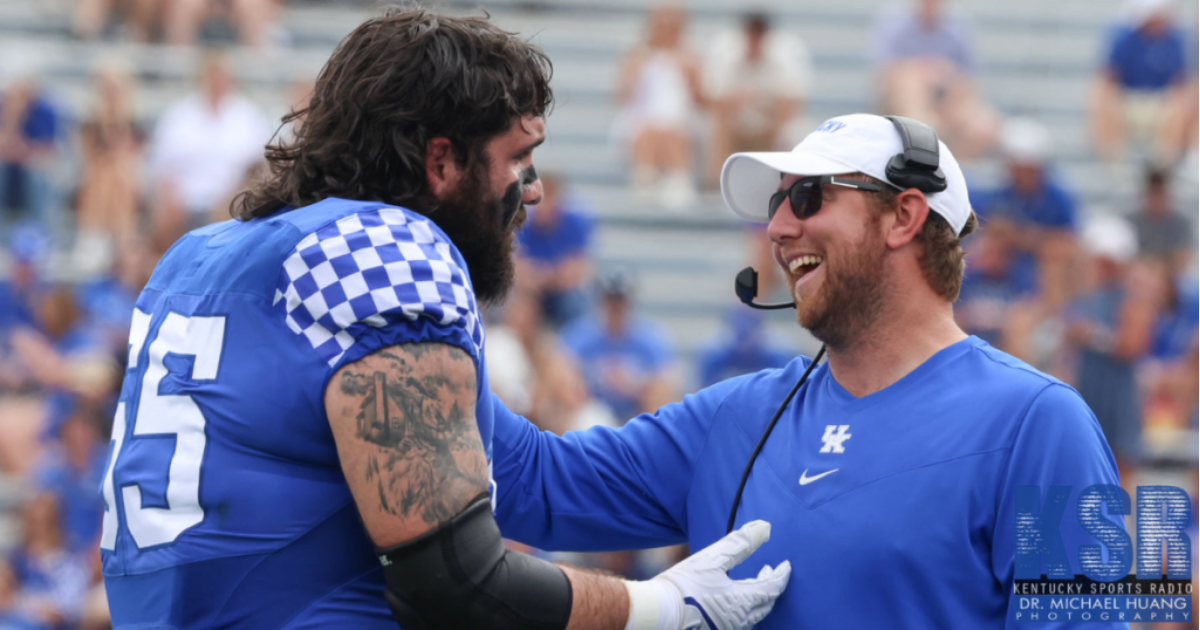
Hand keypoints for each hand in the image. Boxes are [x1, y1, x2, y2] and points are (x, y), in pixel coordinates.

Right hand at [624, 520, 790, 629]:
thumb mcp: (712, 559)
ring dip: (757, 598)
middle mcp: (741, 621)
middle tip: (768, 571)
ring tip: (752, 584)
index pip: (773, 588)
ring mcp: (728, 629)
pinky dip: (743, 608)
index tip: (785, 565)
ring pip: (753, 615)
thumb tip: (764, 527)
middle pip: (766, 604)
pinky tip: (732, 600)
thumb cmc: (684, 585)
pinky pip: (739, 622)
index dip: (781, 575)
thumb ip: (740, 543)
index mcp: (743, 601)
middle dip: (770, 586)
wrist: (658, 613)